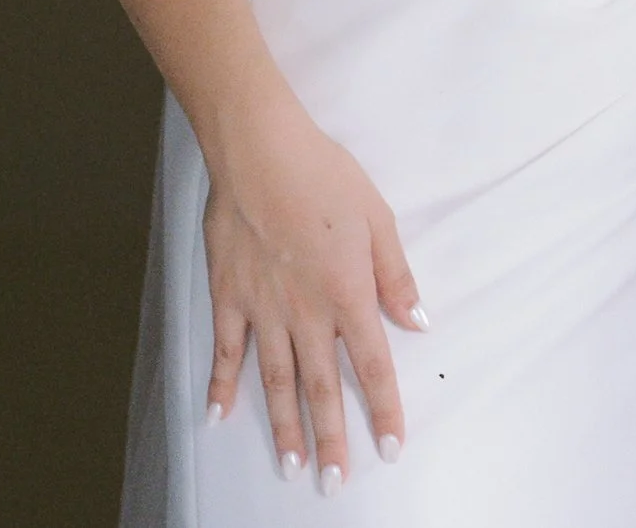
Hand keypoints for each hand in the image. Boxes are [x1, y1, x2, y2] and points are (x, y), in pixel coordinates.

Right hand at [204, 101, 425, 486]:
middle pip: (320, 388)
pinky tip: (217, 417)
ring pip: (275, 381)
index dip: (383, 409)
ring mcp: (262, 309)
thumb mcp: (378, 218)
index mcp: (347, 294)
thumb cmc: (325, 177)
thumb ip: (395, 276)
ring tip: (292, 467)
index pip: (371, 365)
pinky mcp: (228, 296)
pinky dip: (219, 385)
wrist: (261, 152)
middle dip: (331, 439)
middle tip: (334, 484)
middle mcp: (305, 312)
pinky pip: (224, 350)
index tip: (390, 447)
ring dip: (284, 428)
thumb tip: (418, 322)